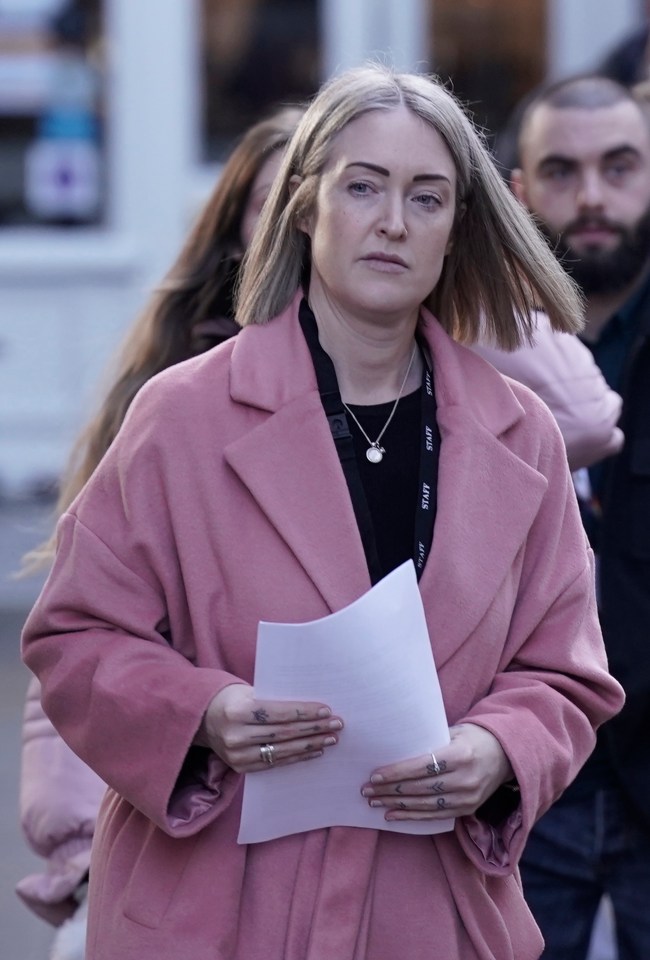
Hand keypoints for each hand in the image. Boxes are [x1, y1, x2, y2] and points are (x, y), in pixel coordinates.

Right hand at [196, 684, 343, 772]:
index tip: (327, 710)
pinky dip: (297, 757)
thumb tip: (311, 705)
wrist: (203, 719)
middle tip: (337, 724)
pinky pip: (275, 763)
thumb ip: (274, 699)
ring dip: (311, 745)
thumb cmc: (232, 699)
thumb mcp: (248, 692)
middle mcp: (236, 735)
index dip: (305, 712)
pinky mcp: (241, 768)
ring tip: (331, 739)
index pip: (279, 713)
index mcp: (238, 711)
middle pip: (284, 733)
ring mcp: (237, 755)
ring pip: (282, 750)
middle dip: (314, 728)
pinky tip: (314, 751)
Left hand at [360, 723, 514, 820]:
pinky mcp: (467, 809)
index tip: (375, 775)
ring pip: (424, 805)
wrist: (507, 755)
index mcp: (460, 755)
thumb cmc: (474, 737)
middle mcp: (464, 778)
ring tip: (374, 802)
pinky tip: (392, 815)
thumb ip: (430, 741)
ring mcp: (467, 797)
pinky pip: (434, 816)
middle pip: (419, 788)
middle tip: (366, 790)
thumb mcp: (454, 732)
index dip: (396, 773)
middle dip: (390, 790)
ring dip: (396, 804)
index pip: (421, 767)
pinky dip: (411, 817)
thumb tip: (396, 748)